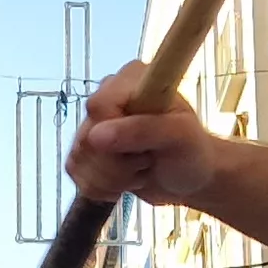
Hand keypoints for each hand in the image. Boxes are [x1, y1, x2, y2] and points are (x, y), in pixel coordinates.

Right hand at [68, 62, 234, 207]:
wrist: (189, 179)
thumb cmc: (192, 152)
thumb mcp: (180, 137)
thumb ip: (142, 130)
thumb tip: (95, 136)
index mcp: (131, 80)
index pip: (99, 105)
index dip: (114, 134)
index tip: (143, 150)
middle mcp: (108, 96)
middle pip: (87, 138)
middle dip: (118, 164)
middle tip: (148, 161)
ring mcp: (94, 124)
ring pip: (79, 158)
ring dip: (112, 178)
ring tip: (141, 170)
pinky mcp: (86, 150)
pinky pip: (75, 172)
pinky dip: (101, 187)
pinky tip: (125, 182)